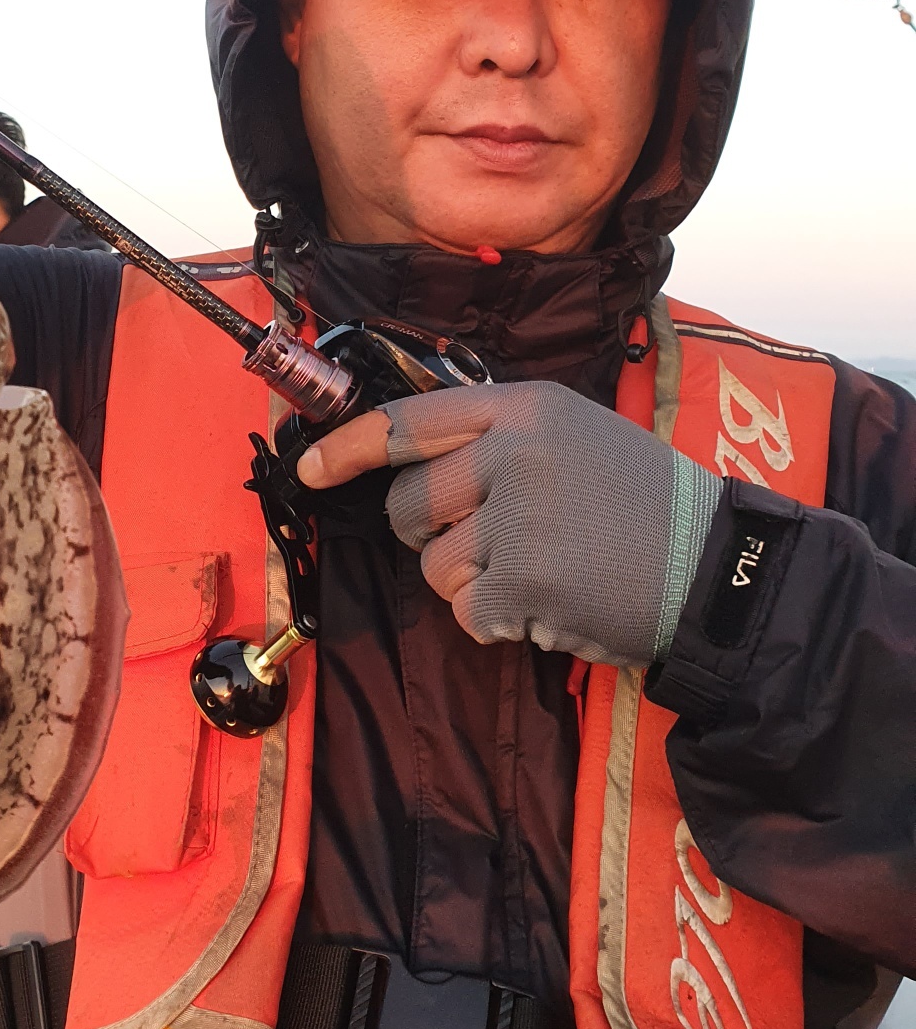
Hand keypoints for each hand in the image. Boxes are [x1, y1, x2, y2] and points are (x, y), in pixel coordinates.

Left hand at [296, 381, 722, 665]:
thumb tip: (409, 459)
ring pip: (434, 566)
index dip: (347, 448)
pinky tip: (549, 605)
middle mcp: (512, 451)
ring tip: (541, 572)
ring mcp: (517, 515)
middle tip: (496, 543)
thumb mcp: (574, 435)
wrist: (719, 570)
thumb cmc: (641, 505)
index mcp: (523, 407)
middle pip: (407, 506)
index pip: (405, 422)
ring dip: (473, 585)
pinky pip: (467, 611)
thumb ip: (497, 437)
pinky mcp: (523, 578)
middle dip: (432, 536)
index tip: (310, 469)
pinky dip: (499, 622)